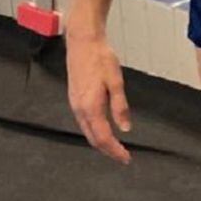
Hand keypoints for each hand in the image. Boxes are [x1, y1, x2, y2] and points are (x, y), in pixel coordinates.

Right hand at [66, 26, 131, 163]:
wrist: (83, 42)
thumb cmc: (101, 58)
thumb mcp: (116, 82)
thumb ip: (120, 107)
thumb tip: (125, 129)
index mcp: (90, 107)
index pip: (103, 138)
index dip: (115, 151)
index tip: (126, 158)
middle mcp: (79, 109)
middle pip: (93, 139)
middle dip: (108, 150)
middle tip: (122, 157)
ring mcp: (74, 104)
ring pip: (87, 132)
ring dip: (100, 142)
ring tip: (114, 147)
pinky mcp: (74, 98)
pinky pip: (83, 122)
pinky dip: (94, 132)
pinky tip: (102, 130)